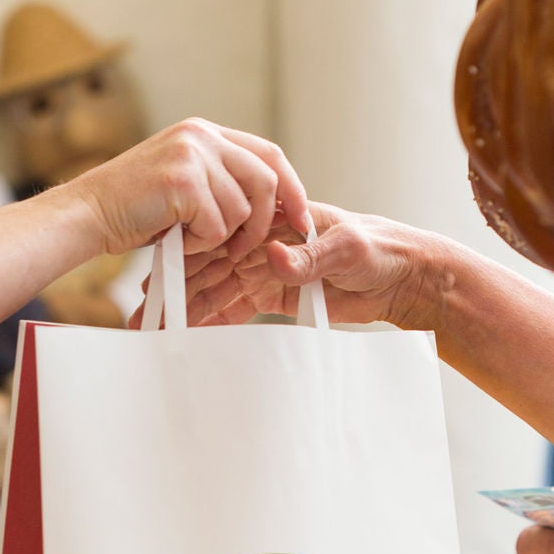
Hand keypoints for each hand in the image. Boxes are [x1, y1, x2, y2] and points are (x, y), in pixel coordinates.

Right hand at [67, 119, 310, 260]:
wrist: (88, 214)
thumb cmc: (134, 209)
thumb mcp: (183, 183)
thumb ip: (220, 181)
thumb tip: (271, 203)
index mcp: (205, 132)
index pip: (269, 155)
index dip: (292, 189)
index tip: (301, 221)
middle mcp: (201, 136)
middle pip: (266, 180)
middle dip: (265, 222)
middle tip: (247, 249)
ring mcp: (192, 156)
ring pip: (241, 210)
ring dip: (221, 238)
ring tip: (190, 240)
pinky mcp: (183, 182)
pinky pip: (217, 226)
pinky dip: (200, 244)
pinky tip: (175, 239)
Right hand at [177, 201, 459, 331]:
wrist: (407, 277)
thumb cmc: (382, 250)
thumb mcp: (350, 249)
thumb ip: (312, 256)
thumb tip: (272, 257)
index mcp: (280, 221)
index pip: (228, 237)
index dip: (195, 257)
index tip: (166, 276)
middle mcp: (268, 242)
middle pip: (215, 264)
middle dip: (180, 286)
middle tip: (147, 311)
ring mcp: (270, 269)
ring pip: (221, 287)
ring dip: (190, 306)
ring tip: (157, 327)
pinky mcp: (278, 294)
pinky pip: (239, 306)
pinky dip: (216, 319)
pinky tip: (189, 332)